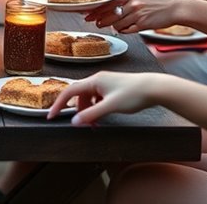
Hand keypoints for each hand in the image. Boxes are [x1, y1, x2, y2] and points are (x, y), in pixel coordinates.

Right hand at [48, 71, 162, 124]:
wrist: (154, 88)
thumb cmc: (134, 93)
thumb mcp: (110, 106)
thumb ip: (91, 114)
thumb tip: (75, 121)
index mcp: (94, 81)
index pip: (69, 91)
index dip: (59, 104)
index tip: (52, 115)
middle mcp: (98, 79)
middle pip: (79, 96)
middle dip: (78, 112)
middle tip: (83, 125)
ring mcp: (105, 83)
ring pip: (88, 98)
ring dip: (88, 111)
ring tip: (96, 123)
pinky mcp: (112, 88)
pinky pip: (97, 98)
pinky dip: (96, 108)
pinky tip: (103, 115)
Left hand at [83, 0, 181, 32]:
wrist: (176, 8)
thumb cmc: (158, 3)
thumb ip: (126, 2)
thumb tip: (112, 11)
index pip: (108, 3)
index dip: (96, 11)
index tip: (87, 15)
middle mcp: (132, 3)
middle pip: (109, 15)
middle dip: (100, 21)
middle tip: (96, 24)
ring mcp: (137, 14)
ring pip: (117, 24)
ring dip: (113, 27)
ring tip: (113, 27)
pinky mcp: (143, 24)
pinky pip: (127, 30)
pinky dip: (124, 31)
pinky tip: (126, 29)